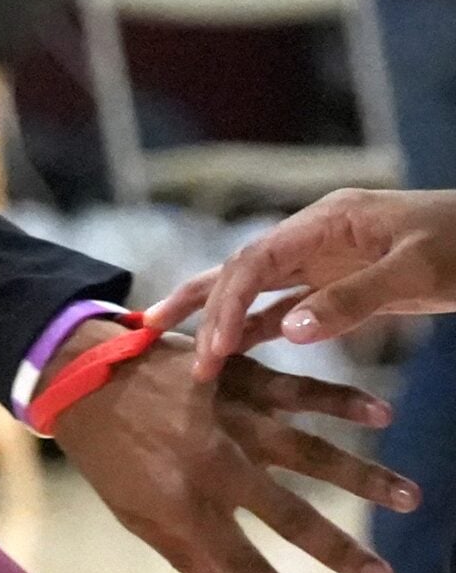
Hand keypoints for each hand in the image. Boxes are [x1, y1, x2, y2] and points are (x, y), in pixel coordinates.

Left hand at [48, 321, 413, 572]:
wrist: (78, 374)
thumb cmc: (106, 453)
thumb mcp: (130, 511)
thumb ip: (182, 556)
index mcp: (184, 505)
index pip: (241, 566)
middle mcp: (216, 466)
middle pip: (291, 516)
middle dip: (340, 550)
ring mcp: (232, 420)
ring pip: (311, 452)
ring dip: (364, 477)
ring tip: (410, 499)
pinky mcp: (239, 378)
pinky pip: (300, 390)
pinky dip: (342, 400)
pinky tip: (382, 414)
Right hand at [149, 188, 455, 378]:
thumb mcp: (418, 271)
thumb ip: (353, 300)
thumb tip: (287, 331)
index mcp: (329, 221)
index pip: (256, 260)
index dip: (226, 304)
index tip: (213, 348)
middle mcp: (317, 237)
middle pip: (241, 269)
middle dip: (200, 305)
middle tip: (155, 339)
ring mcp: (327, 260)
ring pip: (255, 286)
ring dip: (214, 313)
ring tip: (166, 336)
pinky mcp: (341, 283)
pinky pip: (285, 304)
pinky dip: (254, 326)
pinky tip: (230, 351)